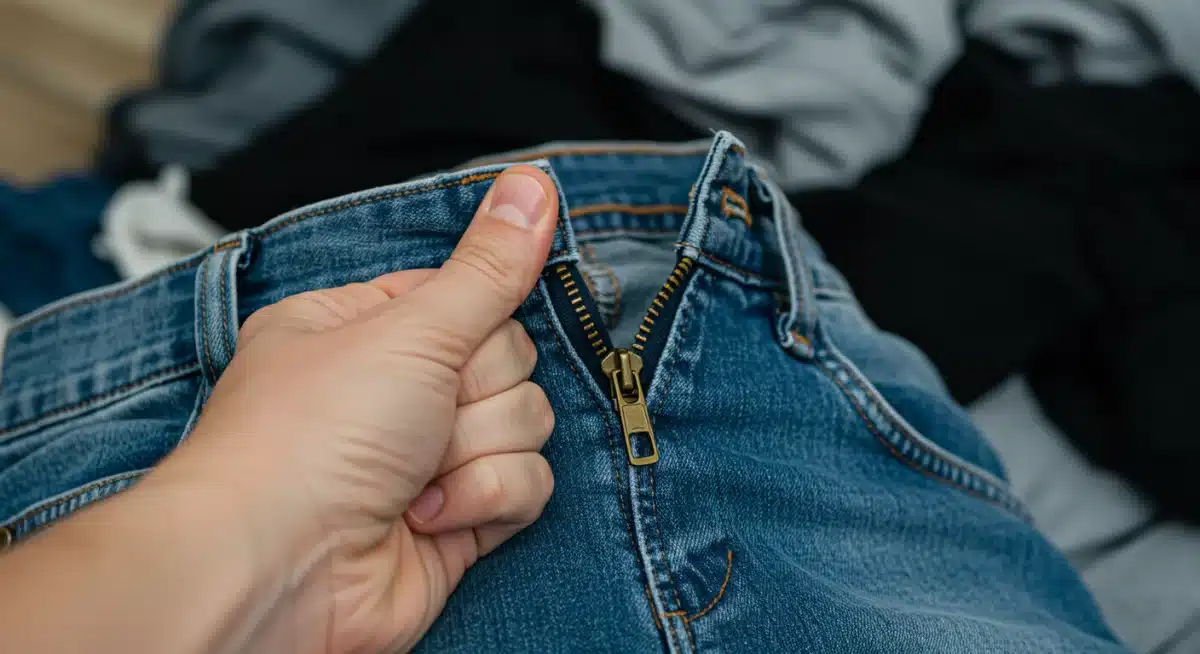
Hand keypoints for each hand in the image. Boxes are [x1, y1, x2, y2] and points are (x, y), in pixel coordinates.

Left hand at [154, 166, 560, 651]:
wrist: (278, 569)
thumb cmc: (312, 435)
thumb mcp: (410, 329)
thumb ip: (489, 267)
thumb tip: (533, 182)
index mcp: (366, 328)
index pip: (471, 296)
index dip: (475, 319)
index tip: (449, 340)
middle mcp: (396, 390)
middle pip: (511, 360)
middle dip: (475, 392)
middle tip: (420, 414)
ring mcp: (429, 456)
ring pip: (527, 423)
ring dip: (477, 450)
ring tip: (413, 474)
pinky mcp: (459, 518)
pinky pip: (527, 485)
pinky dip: (485, 500)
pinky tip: (426, 516)